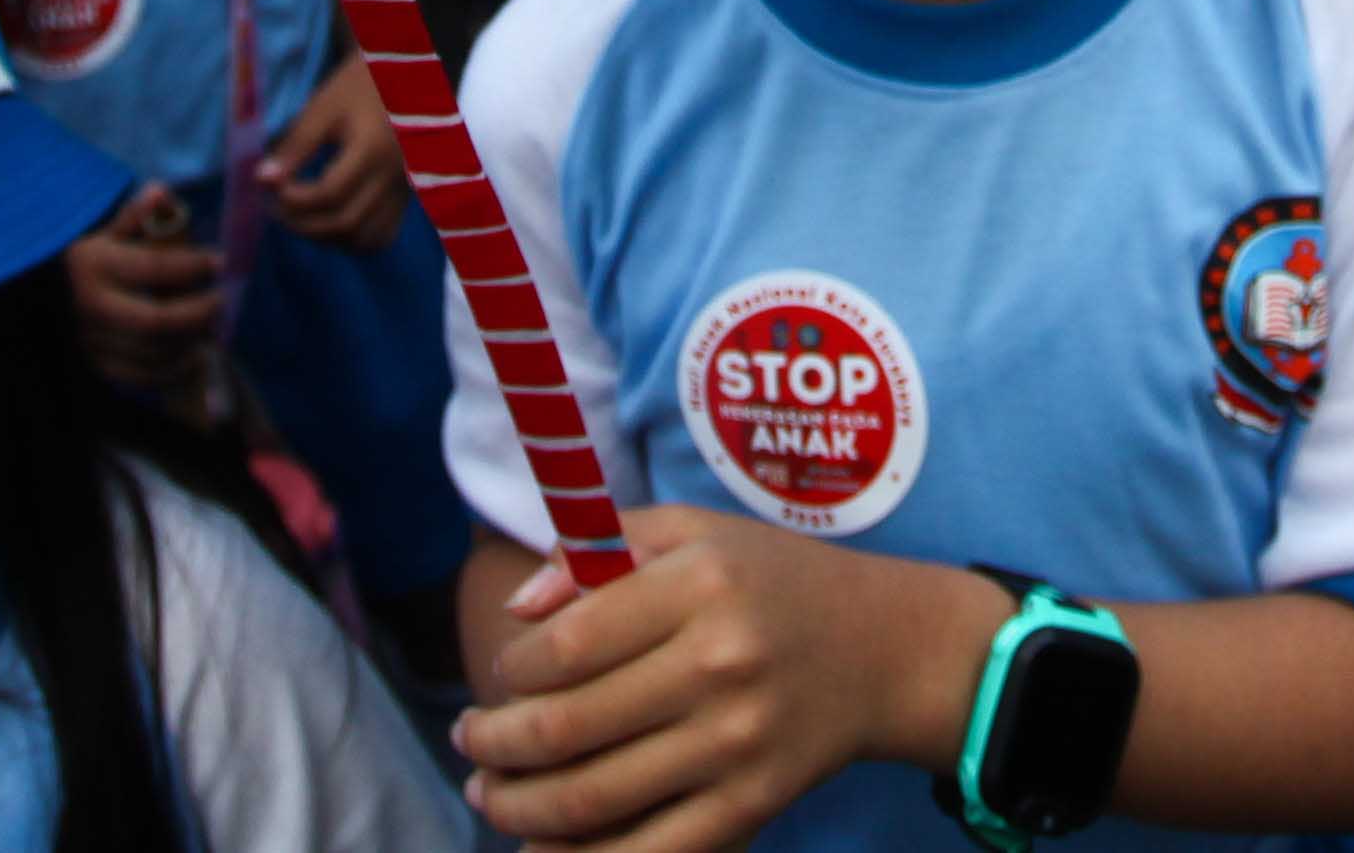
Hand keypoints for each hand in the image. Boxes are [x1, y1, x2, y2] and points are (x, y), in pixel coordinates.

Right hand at [61, 184, 223, 402]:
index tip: (221, 261)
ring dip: (190, 341)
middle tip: (220, 301)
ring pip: (153, 353)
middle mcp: (89, 305)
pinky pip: (143, 377)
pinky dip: (174, 369)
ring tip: (211, 325)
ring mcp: (91, 340)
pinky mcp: (98, 365)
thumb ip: (141, 213)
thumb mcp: (115, 227)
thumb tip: (159, 194)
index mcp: (92, 263)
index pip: (153, 267)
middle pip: (156, 321)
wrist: (59, 291)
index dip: (192, 265)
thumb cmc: (100, 252)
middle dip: (197, 313)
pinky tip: (193, 353)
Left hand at [259, 53, 408, 249]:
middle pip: (346, 223)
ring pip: (365, 239)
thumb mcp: (323, 108)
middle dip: (303, 224)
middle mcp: (393, 176)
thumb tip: (262, 180)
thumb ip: (295, 146)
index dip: (293, 199)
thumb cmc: (357, 85)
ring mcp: (404, 190)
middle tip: (277, 207)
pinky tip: (331, 223)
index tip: (271, 187)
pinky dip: (354, 241)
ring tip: (301, 217)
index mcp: (372, 149)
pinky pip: (382, 236)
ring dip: (327, 238)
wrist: (402, 74)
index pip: (329, 194)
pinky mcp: (406, 197)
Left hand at [459, 506, 985, 846]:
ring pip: (591, 799)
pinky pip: (648, 852)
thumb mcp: (697, 533)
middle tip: (469, 740)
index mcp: (699, 584)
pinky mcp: (752, 806)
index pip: (565, 645)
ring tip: (490, 793)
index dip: (511, 670)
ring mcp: (736, 744)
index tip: (501, 675)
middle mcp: (717, 664)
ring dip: (517, 807)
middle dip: (493, 744)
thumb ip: (603, 549)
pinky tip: (538, 851)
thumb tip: (519, 610)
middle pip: (564, 728)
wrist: (884, 650)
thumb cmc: (775, 580)